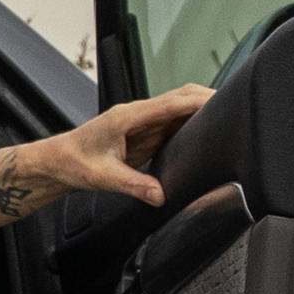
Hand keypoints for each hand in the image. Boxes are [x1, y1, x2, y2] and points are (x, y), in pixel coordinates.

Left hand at [49, 85, 213, 205]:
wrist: (57, 161)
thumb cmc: (73, 163)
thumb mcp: (103, 177)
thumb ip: (133, 185)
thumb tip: (160, 195)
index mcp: (128, 116)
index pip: (171, 103)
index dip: (198, 101)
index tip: (222, 100)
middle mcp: (138, 113)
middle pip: (181, 98)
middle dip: (208, 98)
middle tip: (236, 105)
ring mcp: (142, 121)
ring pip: (179, 107)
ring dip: (202, 109)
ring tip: (229, 117)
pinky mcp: (145, 132)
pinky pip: (174, 122)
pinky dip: (192, 123)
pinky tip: (207, 131)